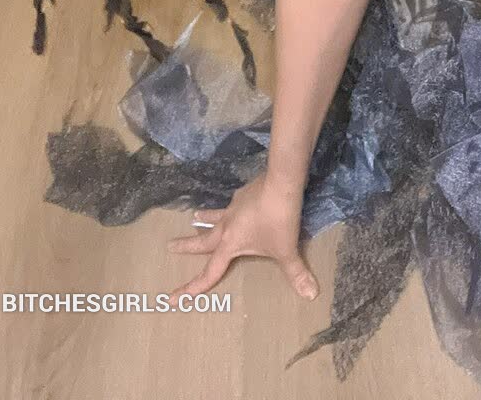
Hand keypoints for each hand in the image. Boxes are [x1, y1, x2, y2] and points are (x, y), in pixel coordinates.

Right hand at [167, 174, 318, 299]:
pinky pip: (232, 203)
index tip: (171, 298)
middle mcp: (226, 226)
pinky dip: (229, 206)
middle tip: (169, 246)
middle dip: (186, 246)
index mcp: (230, 244)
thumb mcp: (287, 250)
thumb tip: (311, 295)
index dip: (191, 289)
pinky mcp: (244, 193)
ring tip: (194, 216)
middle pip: (202, 240)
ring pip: (214, 216)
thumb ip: (296, 273)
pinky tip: (234, 202)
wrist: (281, 182)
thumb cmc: (279, 219)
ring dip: (203, 218)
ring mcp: (234, 207)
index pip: (209, 273)